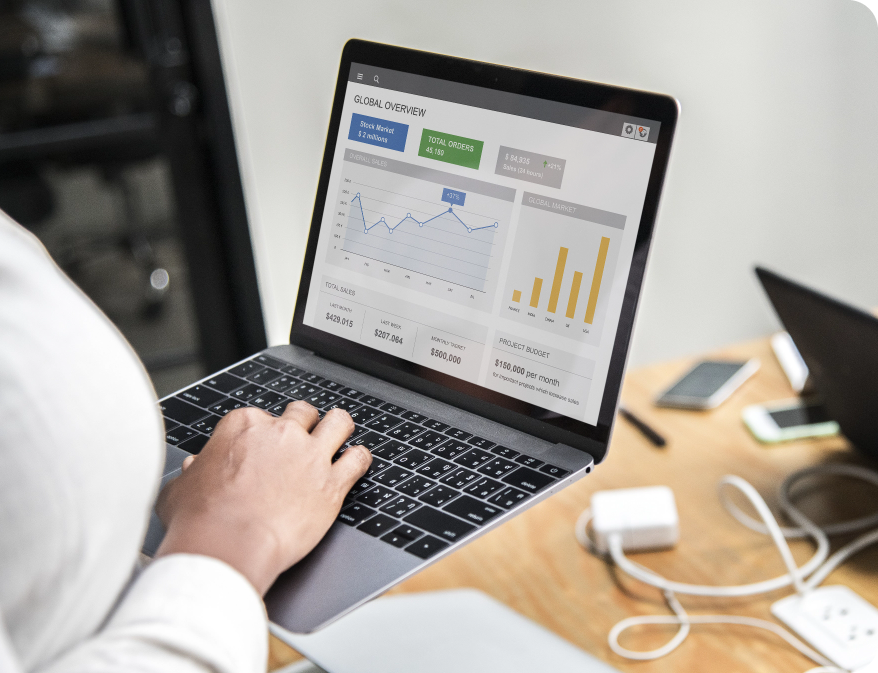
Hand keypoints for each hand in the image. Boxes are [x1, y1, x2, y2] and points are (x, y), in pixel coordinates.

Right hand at [155, 401, 370, 594]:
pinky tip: (357, 463)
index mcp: (244, 426)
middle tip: (301, 439)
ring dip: (338, 429)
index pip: (260, 417)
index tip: (262, 449)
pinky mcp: (331, 483)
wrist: (227, 547)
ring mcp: (310, 456)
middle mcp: (281, 434)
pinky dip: (360, 459)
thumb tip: (193, 469)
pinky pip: (358, 459)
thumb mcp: (180, 489)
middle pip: (302, 413)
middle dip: (303, 423)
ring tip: (338, 436)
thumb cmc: (200, 521)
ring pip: (338, 423)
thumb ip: (192, 473)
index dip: (263, 434)